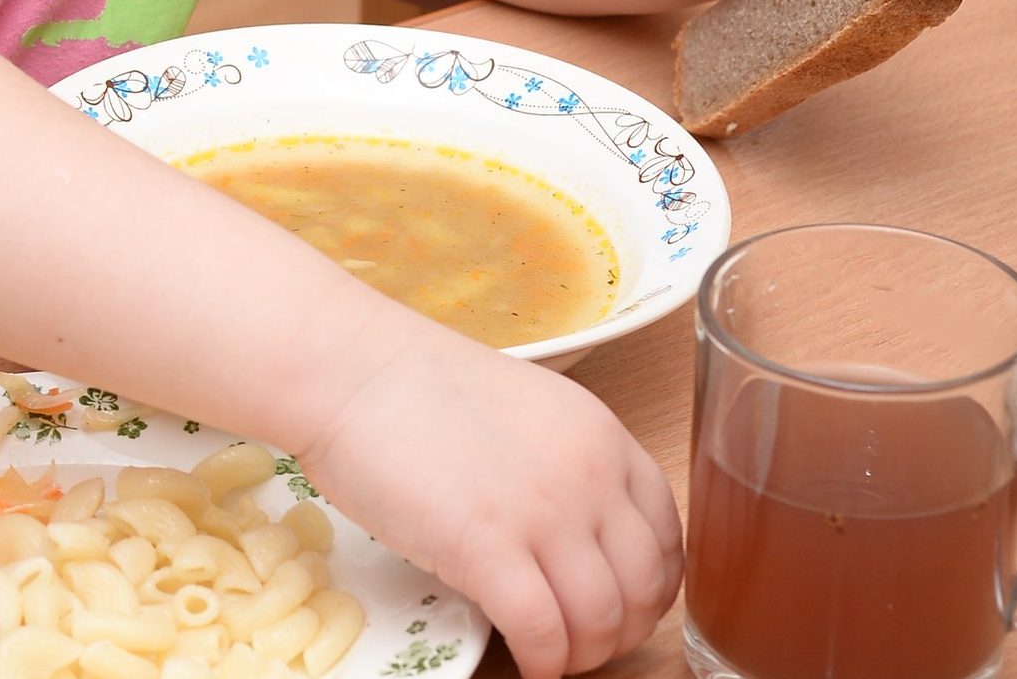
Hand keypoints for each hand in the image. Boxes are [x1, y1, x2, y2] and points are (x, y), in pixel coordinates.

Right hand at [307, 314, 678, 677]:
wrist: (349, 368)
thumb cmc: (416, 384)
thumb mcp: (523, 408)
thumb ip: (563, 465)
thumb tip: (574, 543)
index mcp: (600, 433)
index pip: (667, 533)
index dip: (651, 586)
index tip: (623, 603)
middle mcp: (588, 473)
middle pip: (644, 588)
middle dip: (620, 631)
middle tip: (583, 640)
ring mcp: (542, 512)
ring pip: (602, 622)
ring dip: (582, 655)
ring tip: (551, 654)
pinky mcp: (488, 549)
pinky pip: (545, 635)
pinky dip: (543, 664)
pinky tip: (525, 660)